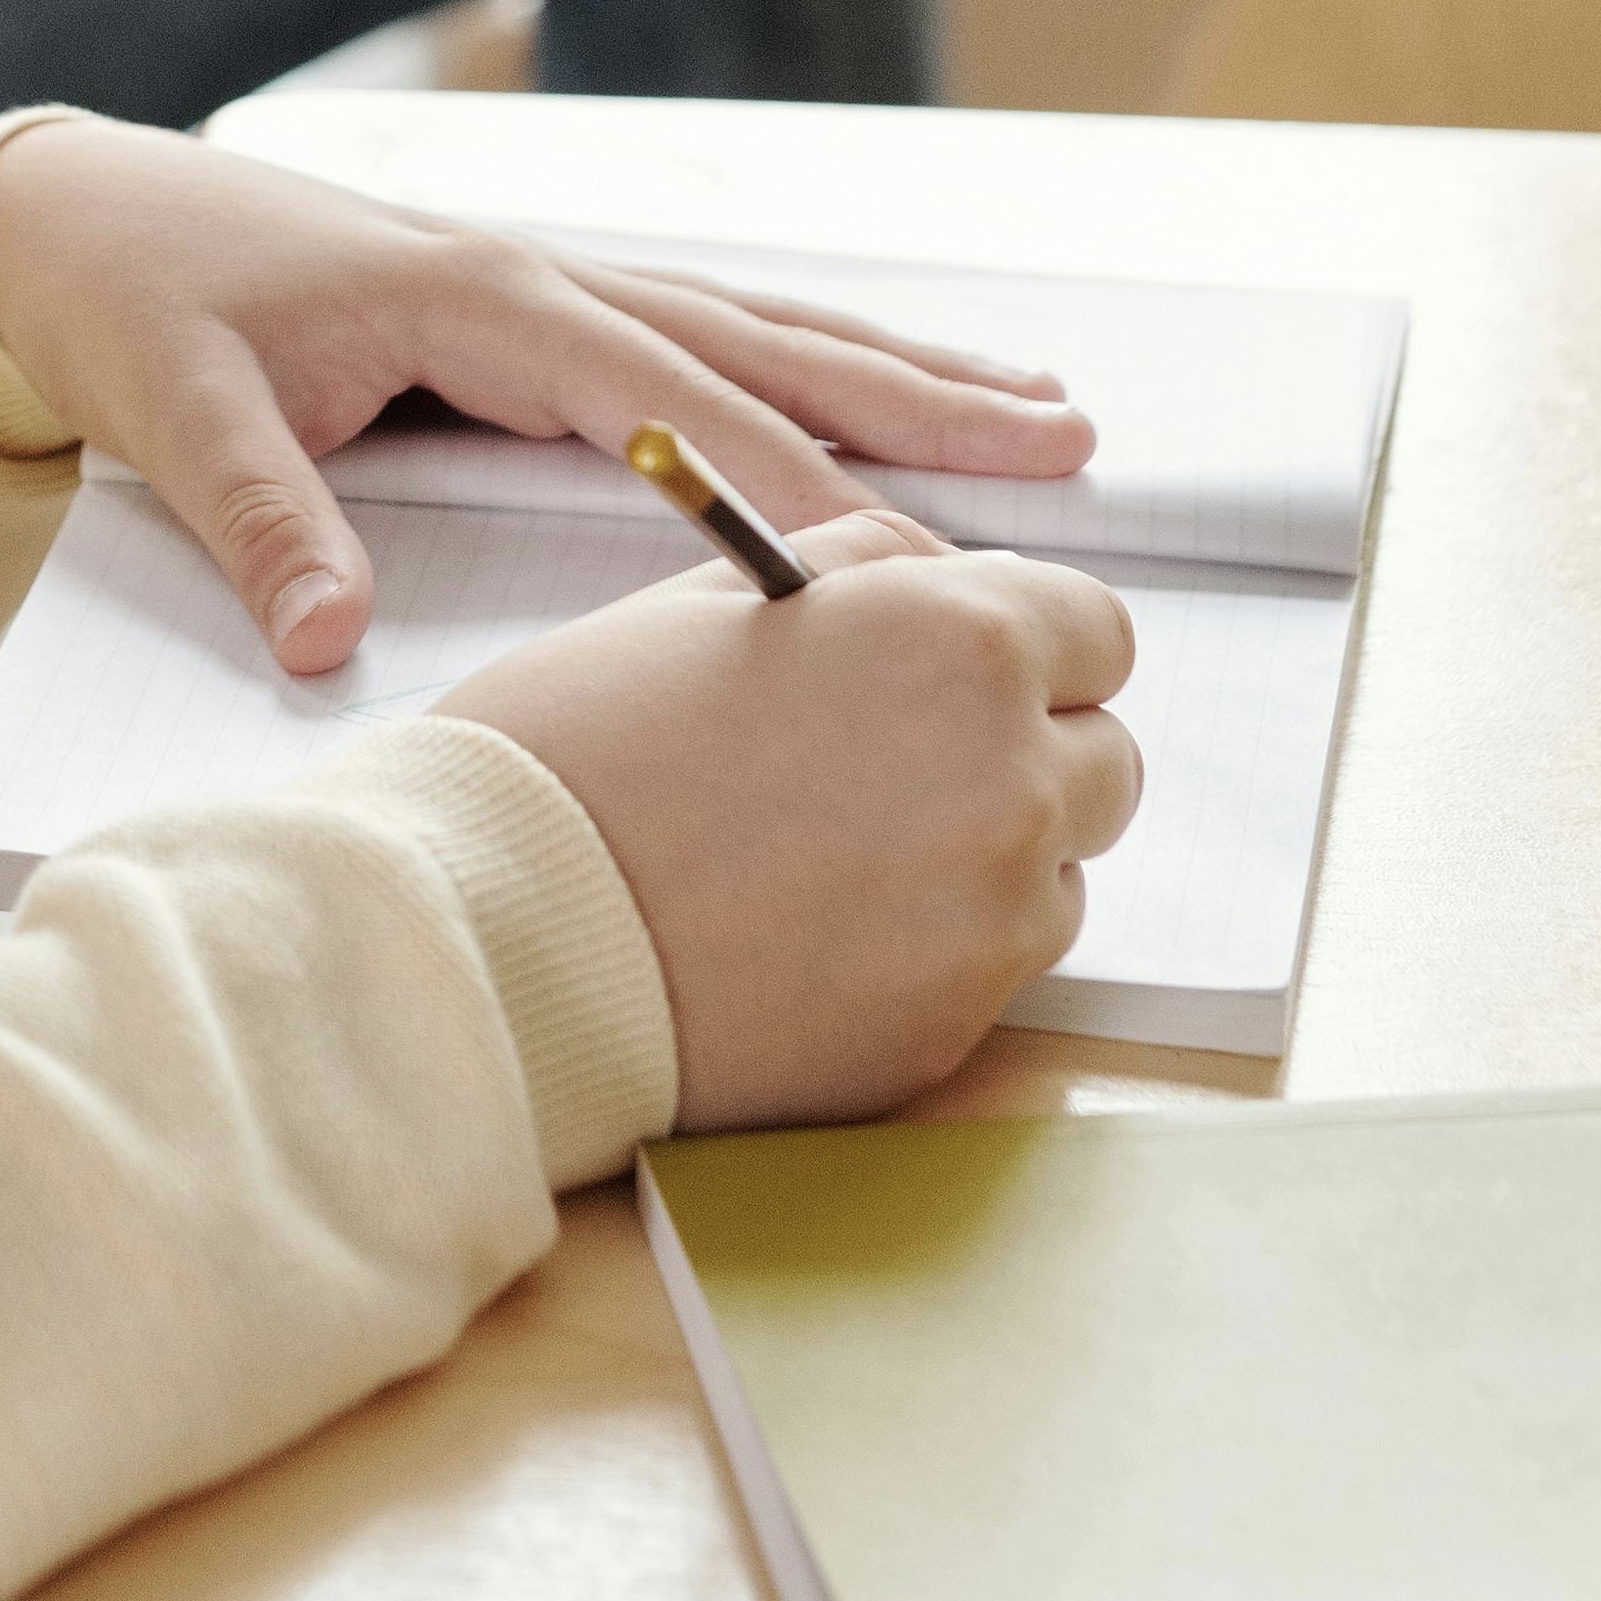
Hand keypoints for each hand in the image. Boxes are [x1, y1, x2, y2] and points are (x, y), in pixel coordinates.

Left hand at [0, 117, 1096, 674]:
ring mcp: (540, 284)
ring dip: (890, 368)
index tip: (913, 567)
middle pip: (760, 343)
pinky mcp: (523, 310)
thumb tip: (326, 644)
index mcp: (480, 297)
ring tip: (1041, 404)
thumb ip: (260, 519)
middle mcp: (538, 276)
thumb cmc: (132, 302)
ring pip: (750, 329)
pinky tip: (870, 386)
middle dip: (915, 397)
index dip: (793, 487)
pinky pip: (696, 341)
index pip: (674, 405)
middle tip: (1072, 439)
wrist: (76, 214)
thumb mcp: (174, 408)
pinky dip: (802, 365)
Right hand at [438, 516, 1143, 1124]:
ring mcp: (993, 918)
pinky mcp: (955, 1029)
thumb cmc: (575, 745)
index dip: (1028, 642)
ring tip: (829, 852)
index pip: (1096, 631)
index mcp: (955, 640)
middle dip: (1023, 750)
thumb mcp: (709, 598)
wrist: (496, 930)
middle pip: (1104, 758)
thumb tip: (945, 581)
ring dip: (985, 855)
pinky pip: (993, 970)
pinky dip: (933, 949)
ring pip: (1056, 870)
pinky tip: (810, 930)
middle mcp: (1008, 776)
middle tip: (891, 760)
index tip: (968, 662)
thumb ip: (860, 571)